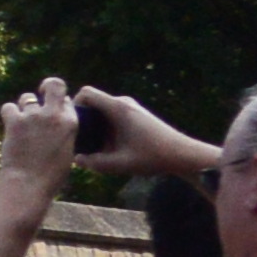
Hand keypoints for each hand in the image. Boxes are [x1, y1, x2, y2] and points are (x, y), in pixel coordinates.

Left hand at [0, 83, 83, 194]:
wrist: (29, 182)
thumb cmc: (51, 174)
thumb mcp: (67, 151)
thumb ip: (63, 133)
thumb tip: (55, 126)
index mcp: (71, 123)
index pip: (67, 100)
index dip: (60, 103)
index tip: (54, 111)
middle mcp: (54, 115)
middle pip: (54, 84)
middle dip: (47, 86)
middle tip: (41, 92)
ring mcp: (33, 116)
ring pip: (27, 97)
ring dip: (25, 106)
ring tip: (24, 122)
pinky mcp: (15, 120)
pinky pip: (8, 107)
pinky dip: (9, 114)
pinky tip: (11, 125)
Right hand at [74, 88, 212, 182]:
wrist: (184, 155)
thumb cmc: (153, 157)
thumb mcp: (120, 164)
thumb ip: (94, 163)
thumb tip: (76, 159)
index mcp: (118, 108)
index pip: (86, 93)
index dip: (74, 104)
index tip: (72, 124)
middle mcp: (124, 103)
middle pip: (93, 102)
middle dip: (84, 119)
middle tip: (80, 139)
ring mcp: (133, 107)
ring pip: (104, 110)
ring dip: (97, 125)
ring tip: (96, 145)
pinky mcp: (138, 114)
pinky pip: (114, 114)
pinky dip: (108, 126)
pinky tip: (112, 146)